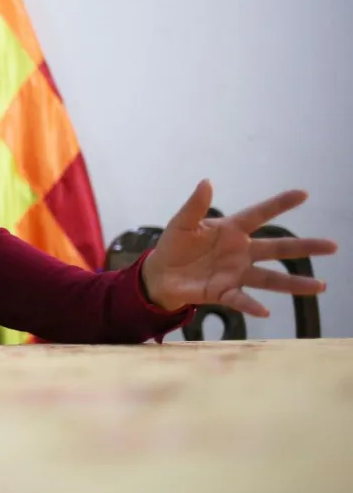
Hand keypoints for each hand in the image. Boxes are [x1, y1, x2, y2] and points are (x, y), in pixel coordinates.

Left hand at [142, 180, 337, 315]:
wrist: (159, 274)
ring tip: (320, 285)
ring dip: (293, 283)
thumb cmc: (174, 245)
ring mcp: (235, 273)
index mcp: (231, 230)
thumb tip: (206, 182)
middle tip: (333, 246)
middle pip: (277, 249)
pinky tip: (265, 311)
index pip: (259, 214)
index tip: (303, 194)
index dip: (279, 204)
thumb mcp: (182, 222)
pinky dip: (252, 305)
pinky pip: (241, 299)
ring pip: (269, 278)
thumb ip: (195, 205)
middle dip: (305, 247)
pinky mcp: (223, 292)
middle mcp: (240, 252)